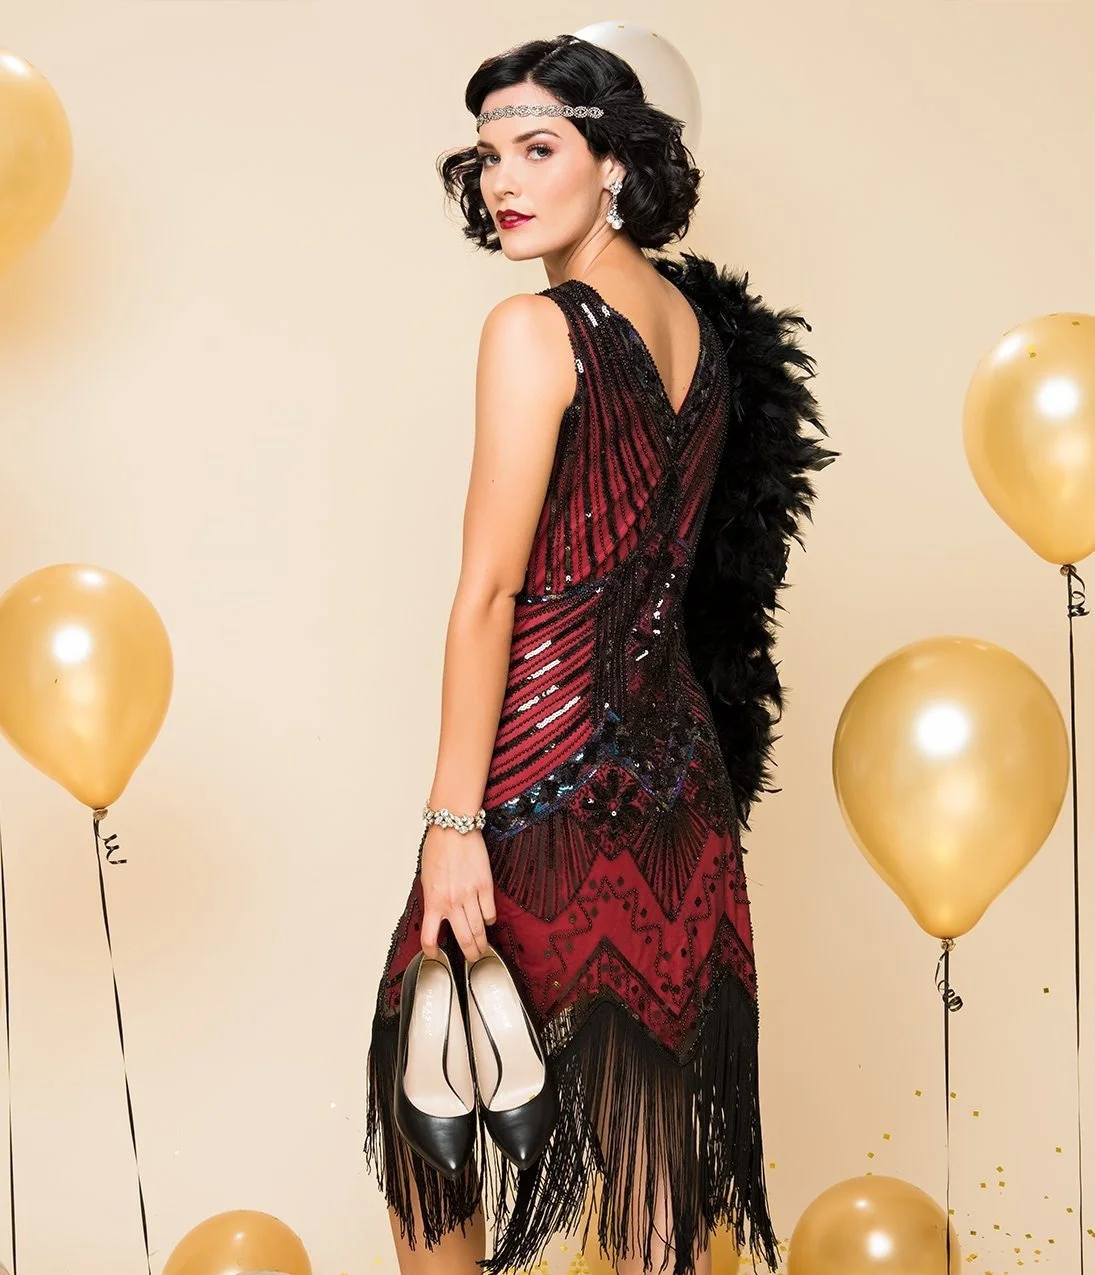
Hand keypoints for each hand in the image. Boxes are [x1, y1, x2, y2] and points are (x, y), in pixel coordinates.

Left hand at [419, 824, 496, 963]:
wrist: (453, 828)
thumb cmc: (438, 848)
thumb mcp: (426, 879)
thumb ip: (433, 899)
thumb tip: (438, 916)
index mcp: (433, 901)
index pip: (429, 937)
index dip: (431, 950)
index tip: (435, 953)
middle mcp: (451, 902)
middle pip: (464, 939)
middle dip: (470, 953)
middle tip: (473, 957)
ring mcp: (469, 895)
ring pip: (479, 929)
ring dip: (482, 942)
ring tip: (483, 946)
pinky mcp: (485, 886)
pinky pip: (490, 912)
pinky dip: (489, 919)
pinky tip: (488, 919)